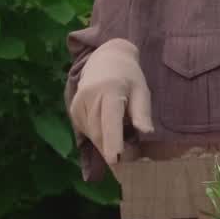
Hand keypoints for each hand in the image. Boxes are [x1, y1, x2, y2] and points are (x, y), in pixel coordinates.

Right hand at [69, 38, 152, 165]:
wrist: (106, 59)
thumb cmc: (129, 77)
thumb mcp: (141, 91)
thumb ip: (142, 112)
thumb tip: (146, 132)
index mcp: (109, 89)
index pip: (110, 120)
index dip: (112, 141)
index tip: (115, 160)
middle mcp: (89, 96)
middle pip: (99, 132)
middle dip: (112, 148)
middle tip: (129, 156)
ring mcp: (78, 102)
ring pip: (92, 134)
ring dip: (105, 143)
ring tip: (121, 137)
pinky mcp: (73, 108)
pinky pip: (86, 131)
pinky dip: (98, 135)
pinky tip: (107, 127)